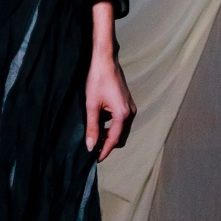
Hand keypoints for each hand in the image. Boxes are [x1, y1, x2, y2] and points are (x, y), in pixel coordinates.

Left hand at [85, 0, 135, 162]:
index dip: (104, 151)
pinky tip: (99, 123)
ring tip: (93, 136)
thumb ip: (92, 127)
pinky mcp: (127, 102)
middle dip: (107, 144)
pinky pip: (121, 120)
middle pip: (120, 137)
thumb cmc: (97, 80)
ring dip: (109, 135)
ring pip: (120, 129)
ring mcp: (130, 107)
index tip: (95, 160)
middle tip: (92, 148)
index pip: (114, 140)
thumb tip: (90, 146)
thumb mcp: (91, 105)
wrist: (105, 60)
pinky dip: (111, 126)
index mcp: (123, 115)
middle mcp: (130, 112)